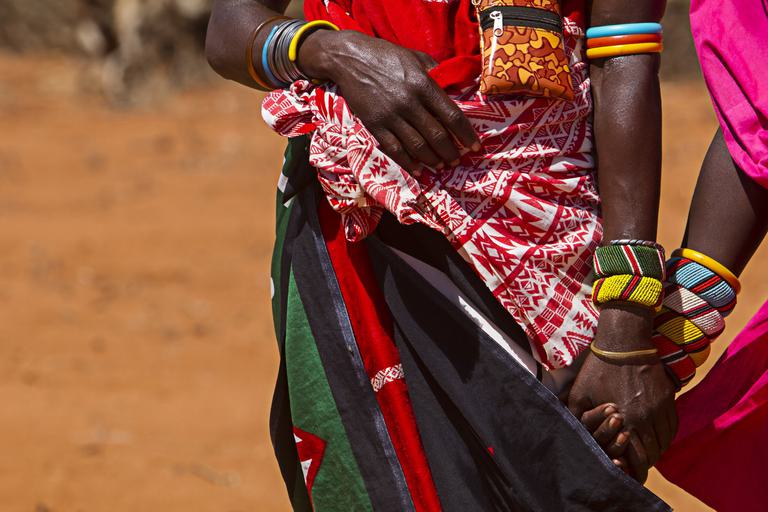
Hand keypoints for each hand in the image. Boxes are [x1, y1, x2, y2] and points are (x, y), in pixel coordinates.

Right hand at [297, 30, 479, 172]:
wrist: (349, 58)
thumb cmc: (385, 55)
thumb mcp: (414, 57)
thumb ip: (435, 72)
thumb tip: (454, 86)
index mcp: (423, 84)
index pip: (451, 115)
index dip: (466, 134)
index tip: (474, 145)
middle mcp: (409, 102)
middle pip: (437, 135)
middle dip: (450, 151)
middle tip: (457, 160)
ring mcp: (391, 116)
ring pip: (418, 146)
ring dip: (433, 159)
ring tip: (441, 165)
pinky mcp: (375, 125)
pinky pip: (395, 149)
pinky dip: (408, 163)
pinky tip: (418, 170)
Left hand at [568, 306, 676, 482]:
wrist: (624, 341)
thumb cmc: (598, 368)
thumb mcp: (580, 393)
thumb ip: (578, 418)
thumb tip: (573, 435)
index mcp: (625, 420)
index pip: (637, 458)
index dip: (634, 470)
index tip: (626, 472)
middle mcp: (647, 418)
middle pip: (653, 454)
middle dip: (644, 463)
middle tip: (635, 464)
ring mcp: (660, 408)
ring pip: (665, 442)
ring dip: (656, 450)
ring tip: (644, 451)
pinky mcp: (669, 398)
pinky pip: (673, 427)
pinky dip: (665, 436)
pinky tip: (655, 436)